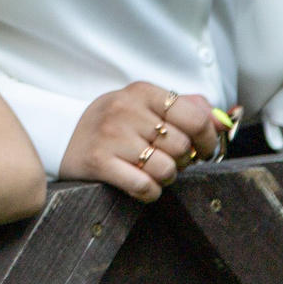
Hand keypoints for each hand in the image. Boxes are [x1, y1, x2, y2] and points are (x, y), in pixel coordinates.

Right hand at [60, 82, 224, 202]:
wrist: (59, 136)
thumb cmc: (111, 124)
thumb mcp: (144, 106)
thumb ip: (186, 108)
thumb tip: (223, 119)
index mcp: (141, 92)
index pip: (194, 117)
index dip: (207, 139)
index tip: (202, 148)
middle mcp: (125, 110)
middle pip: (182, 146)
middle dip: (182, 161)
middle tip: (168, 160)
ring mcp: (110, 136)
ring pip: (166, 169)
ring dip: (165, 178)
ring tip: (151, 171)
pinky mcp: (98, 162)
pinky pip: (144, 186)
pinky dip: (149, 192)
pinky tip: (141, 184)